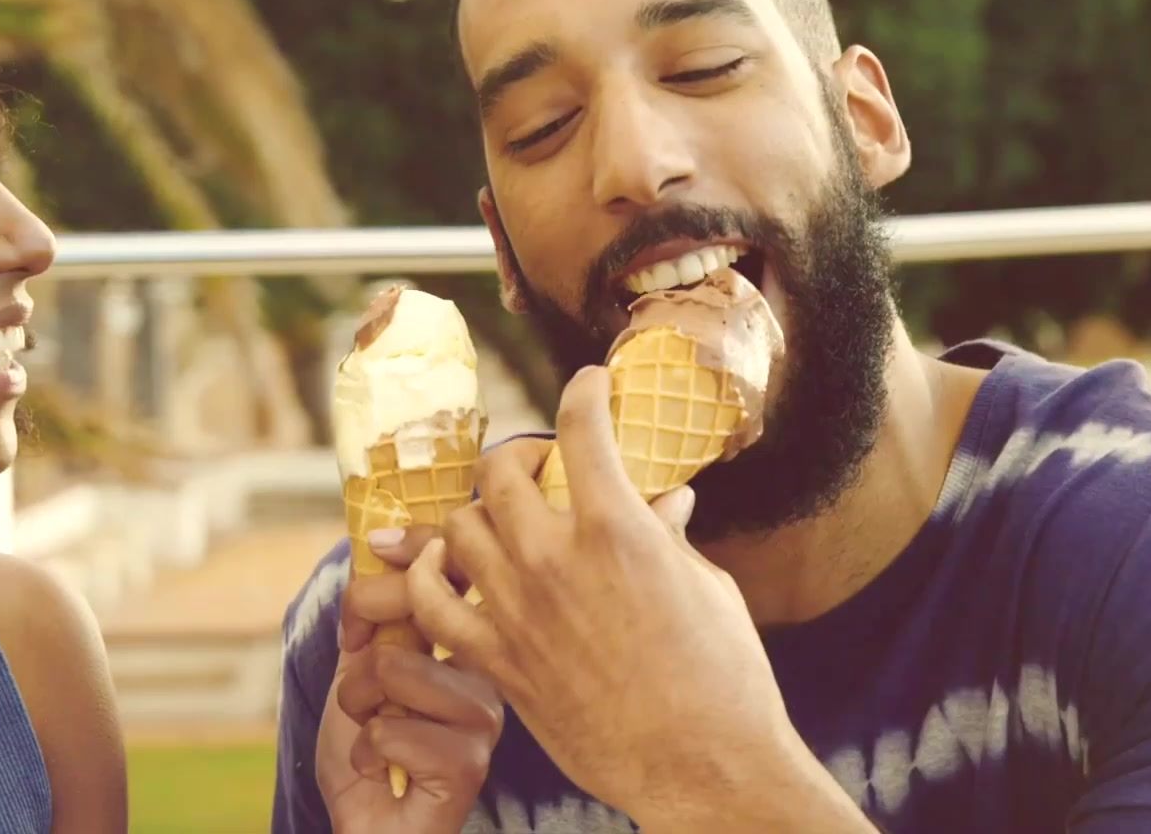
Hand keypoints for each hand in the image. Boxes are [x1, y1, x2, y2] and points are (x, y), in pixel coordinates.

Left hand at [317, 528, 503, 833]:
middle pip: (415, 610)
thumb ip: (376, 615)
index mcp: (468, 643)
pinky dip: (366, 754)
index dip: (404, 561)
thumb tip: (373, 540)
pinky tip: (385, 773)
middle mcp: (487, 673)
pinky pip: (392, 729)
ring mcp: (483, 719)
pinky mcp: (469, 764)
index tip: (368, 585)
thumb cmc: (368, 750)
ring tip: (373, 735)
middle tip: (360, 696)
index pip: (450, 570)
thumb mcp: (361, 668)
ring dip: (360, 708)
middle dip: (361, 655)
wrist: (369, 826)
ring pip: (396, 669)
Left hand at [406, 367, 870, 831]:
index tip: (587, 385)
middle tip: (539, 467)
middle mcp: (555, 557)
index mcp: (616, 528)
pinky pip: (430, 605)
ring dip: (475, 515)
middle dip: (518, 457)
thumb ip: (669, 537)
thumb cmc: (723, 678)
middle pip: (499, 473)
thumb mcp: (707, 588)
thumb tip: (668, 501)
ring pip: (458, 528)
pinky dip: (427, 580)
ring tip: (496, 521)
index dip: (582, 391)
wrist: (701, 766)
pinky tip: (444, 572)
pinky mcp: (496, 660)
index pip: (580, 427)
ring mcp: (517, 609)